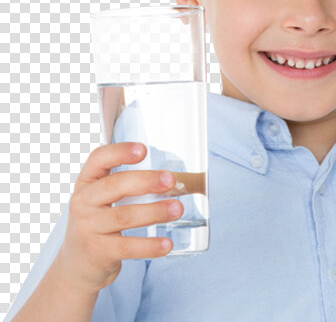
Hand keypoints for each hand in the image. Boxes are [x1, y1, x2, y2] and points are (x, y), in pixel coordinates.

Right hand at [54, 142, 183, 292]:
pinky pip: (127, 247)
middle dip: (146, 181)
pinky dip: (149, 245)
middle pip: (115, 186)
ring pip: (125, 216)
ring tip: (177, 209)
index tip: (143, 149)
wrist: (75, 267)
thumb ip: (126, 186)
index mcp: (87, 183)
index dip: (120, 152)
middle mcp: (84, 203)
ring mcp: (88, 228)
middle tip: (170, 180)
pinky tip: (166, 244)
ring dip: (155, 211)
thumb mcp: (100, 200)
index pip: (98, 159)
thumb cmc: (97, 224)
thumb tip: (170, 179)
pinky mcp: (98, 252)